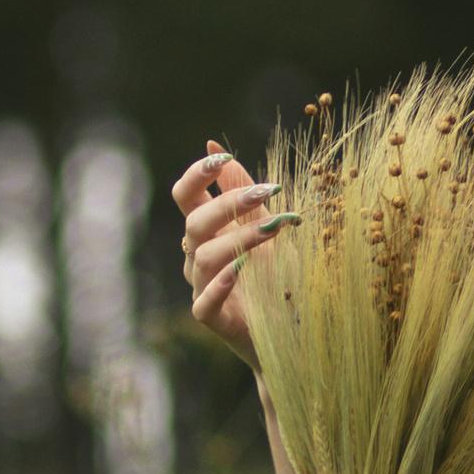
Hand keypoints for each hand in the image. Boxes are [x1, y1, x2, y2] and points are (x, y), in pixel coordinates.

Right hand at [171, 140, 295, 369]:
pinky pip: (204, 301)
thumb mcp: (264, 224)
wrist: (288, 328)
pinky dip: (221, 284)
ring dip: (238, 238)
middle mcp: (198, 257)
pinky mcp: (212, 318)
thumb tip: (215, 144)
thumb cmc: (274, 274)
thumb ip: (242, 190)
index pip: (185, 196)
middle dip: (228, 203)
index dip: (196, 175)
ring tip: (272, 228)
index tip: (223, 159)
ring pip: (202, 257)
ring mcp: (202, 287)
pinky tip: (242, 269)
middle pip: (194, 222)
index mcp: (208, 231)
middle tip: (267, 192)